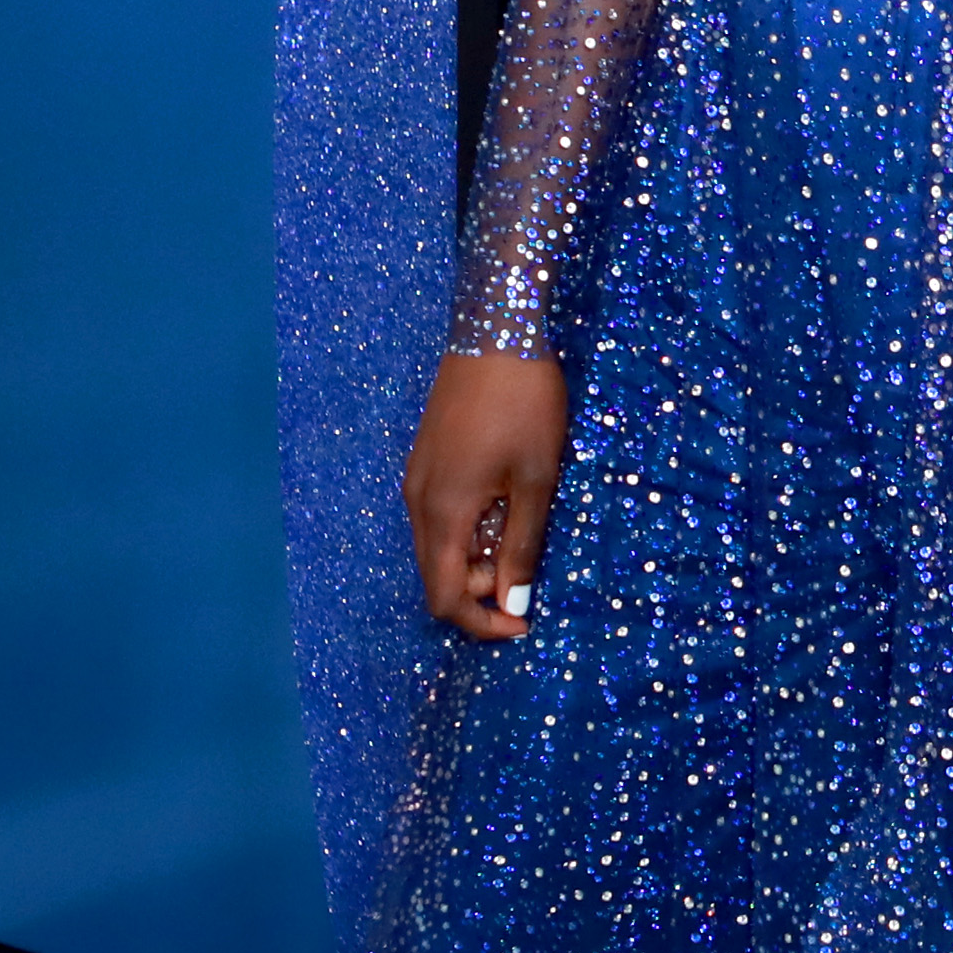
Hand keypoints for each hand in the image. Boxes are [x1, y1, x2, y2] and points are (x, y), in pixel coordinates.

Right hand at [403, 349, 569, 639]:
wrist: (495, 329)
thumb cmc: (524, 405)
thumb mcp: (535, 480)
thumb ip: (522, 546)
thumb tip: (513, 604)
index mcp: (441, 513)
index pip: (443, 597)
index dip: (481, 622)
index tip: (523, 623)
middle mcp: (416, 501)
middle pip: (436, 575)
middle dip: (480, 591)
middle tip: (528, 570)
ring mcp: (416, 478)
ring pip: (436, 545)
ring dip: (475, 558)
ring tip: (521, 532)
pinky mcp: (425, 459)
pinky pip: (438, 516)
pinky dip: (468, 530)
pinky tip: (503, 506)